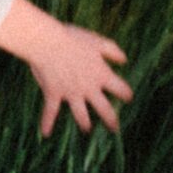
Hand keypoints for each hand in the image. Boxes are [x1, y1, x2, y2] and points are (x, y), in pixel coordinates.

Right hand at [27, 21, 130, 137]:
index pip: (120, 89)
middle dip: (111, 120)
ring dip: (85, 124)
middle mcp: (89, 88)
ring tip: (86, 129)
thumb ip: (112, 50)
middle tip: (114, 128)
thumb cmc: (72, 39)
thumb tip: (124, 60)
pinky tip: (45, 133)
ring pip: (81, 115)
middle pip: (105, 109)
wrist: (48, 42)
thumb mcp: (97, 41)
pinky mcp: (54, 94)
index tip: (128, 97)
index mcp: (101, 74)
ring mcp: (71, 93)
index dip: (126, 93)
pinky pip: (50, 112)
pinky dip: (46, 123)